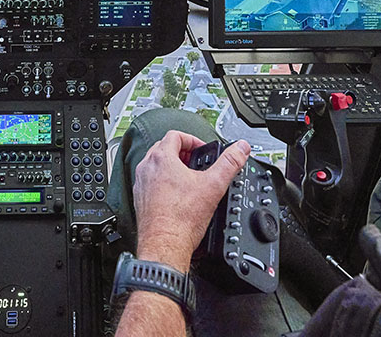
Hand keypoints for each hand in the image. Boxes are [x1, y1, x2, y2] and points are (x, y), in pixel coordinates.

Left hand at [132, 131, 250, 272]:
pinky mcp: (140, 199)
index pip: (175, 135)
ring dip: (172, 167)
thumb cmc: (182, 220)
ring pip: (155, 165)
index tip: (202, 150)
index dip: (192, 139)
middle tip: (197, 163)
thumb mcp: (214, 185)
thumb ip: (229, 163)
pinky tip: (177, 196)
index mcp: (161, 159)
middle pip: (163, 148)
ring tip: (188, 179)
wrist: (165, 245)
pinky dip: (163, 183)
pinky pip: (151, 182)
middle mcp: (147, 168)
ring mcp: (141, 184)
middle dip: (182, 153)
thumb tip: (240, 149)